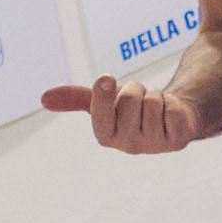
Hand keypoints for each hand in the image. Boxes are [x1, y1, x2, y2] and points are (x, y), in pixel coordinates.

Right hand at [42, 75, 200, 152]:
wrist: (173, 115)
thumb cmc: (134, 108)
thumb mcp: (104, 99)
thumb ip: (75, 98)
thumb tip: (43, 98)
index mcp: (106, 136)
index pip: (100, 114)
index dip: (103, 95)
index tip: (106, 78)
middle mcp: (128, 145)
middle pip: (131, 99)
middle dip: (137, 89)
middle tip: (140, 99)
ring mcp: (155, 145)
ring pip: (153, 101)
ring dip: (156, 94)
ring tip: (155, 106)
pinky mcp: (178, 140)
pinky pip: (172, 108)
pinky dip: (172, 102)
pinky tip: (171, 113)